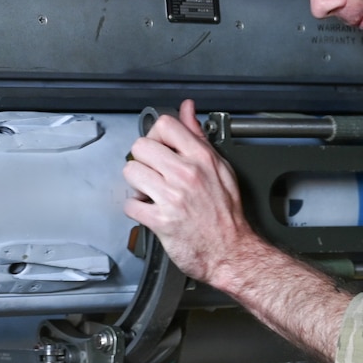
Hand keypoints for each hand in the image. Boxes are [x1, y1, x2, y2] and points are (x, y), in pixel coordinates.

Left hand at [121, 100, 257, 285]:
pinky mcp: (161, 221)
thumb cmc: (227, 214)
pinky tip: (149, 210)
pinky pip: (130, 204)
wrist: (231, 252)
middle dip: (142, 160)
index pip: (165, 125)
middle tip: (152, 173)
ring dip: (136, 184)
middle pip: (140, 147)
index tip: (158, 148)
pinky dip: (136, 209)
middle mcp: (186, 174)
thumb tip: (187, 110)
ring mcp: (172, 197)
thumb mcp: (220, 167)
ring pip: (131, 172)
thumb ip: (199, 137)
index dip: (155, 136)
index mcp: (201, 158)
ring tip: (150, 192)